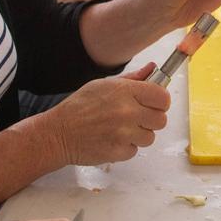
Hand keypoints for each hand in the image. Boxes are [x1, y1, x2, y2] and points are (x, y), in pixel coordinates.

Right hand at [45, 63, 170, 164]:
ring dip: (139, 135)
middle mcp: (127, 111)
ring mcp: (123, 133)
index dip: (160, 101)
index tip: (154, 104)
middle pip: (161, 119)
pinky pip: (135, 150)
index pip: (162, 97)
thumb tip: (152, 68)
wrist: (58, 133)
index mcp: (124, 91)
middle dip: (151, 120)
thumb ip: (132, 78)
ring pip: (150, 137)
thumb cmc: (79, 107)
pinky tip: (112, 140)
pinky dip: (126, 147)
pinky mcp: (119, 152)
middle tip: (137, 119)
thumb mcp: (103, 85)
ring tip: (121, 130)